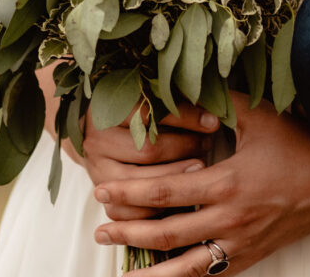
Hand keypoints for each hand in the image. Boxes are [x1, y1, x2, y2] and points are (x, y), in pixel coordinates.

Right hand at [81, 102, 219, 220]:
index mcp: (110, 110)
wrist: (96, 134)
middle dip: (183, 149)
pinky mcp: (103, 196)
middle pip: (147, 150)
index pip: (151, 113)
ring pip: (139, 182)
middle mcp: (98, 140)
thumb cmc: (132, 113)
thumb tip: (211, 106)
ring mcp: (97, 170)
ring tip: (200, 171)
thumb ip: (172, 101)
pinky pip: (128, 211)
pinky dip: (156, 209)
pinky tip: (180, 198)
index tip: (213, 122)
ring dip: (174, 180)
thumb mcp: (147, 99)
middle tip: (208, 146)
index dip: (186, 118)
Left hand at [92, 92, 309, 274]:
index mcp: (228, 183)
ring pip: (187, 268)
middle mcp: (231, 220)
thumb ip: (218, 102)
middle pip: (168, 234)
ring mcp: (242, 244)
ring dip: (151, 272)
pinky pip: (213, 276)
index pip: (166, 193)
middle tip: (99, 231)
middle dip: (129, 233)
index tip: (102, 190)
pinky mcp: (254, 256)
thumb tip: (180, 88)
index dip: (131, 194)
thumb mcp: (259, 115)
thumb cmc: (300, 141)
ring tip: (122, 275)